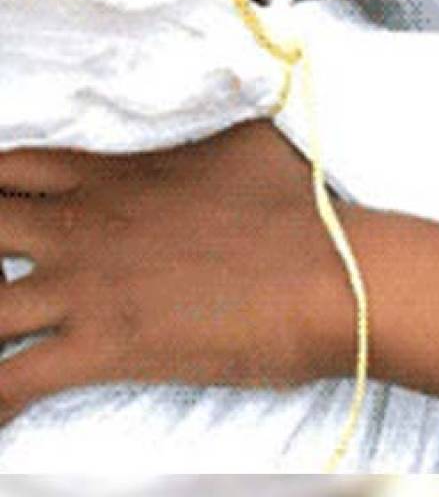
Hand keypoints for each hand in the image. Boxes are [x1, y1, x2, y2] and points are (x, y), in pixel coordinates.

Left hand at [0, 121, 351, 420]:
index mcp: (114, 175)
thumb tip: (212, 129)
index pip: (9, 169)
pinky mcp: (104, 347)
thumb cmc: (300, 204)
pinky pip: (8, 383)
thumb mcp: (247, 142)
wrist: (333, 270)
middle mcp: (85, 225)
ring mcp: (88, 286)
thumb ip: (201, 139)